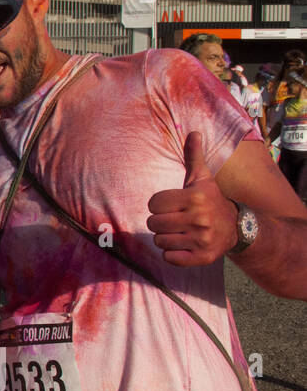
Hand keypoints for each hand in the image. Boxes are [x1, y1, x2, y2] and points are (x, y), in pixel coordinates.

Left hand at [146, 131, 237, 265]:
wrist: (237, 228)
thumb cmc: (210, 200)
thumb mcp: (202, 178)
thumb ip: (193, 156)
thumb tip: (193, 132)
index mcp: (194, 197)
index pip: (152, 204)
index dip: (159, 205)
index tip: (172, 205)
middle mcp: (199, 218)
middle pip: (153, 223)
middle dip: (160, 222)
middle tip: (175, 220)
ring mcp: (201, 239)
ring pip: (160, 241)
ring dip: (166, 238)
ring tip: (181, 232)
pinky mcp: (202, 257)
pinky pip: (169, 258)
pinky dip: (173, 254)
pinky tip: (185, 245)